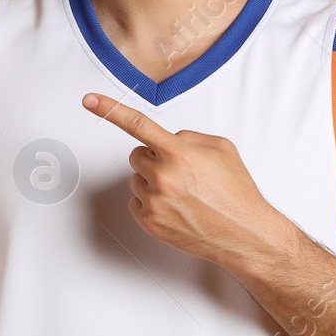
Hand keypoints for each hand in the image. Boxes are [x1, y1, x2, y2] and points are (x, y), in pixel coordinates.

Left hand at [82, 91, 283, 265]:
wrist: (245, 234)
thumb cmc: (237, 193)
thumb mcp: (221, 149)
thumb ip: (188, 137)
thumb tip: (169, 140)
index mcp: (179, 154)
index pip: (137, 124)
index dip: (110, 109)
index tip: (90, 100)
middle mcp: (163, 177)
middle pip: (136, 155)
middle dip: (153, 158)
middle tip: (179, 171)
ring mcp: (154, 202)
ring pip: (136, 179)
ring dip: (153, 181)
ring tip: (183, 194)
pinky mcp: (150, 222)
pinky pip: (136, 202)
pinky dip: (151, 202)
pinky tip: (176, 208)